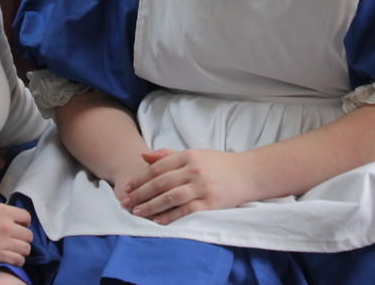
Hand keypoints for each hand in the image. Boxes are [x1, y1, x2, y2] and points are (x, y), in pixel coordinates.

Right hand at [0, 201, 32, 264]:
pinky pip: (17, 260)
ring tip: (13, 253)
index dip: (23, 225)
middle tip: (14, 243)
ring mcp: (1, 239)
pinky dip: (17, 261)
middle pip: (28, 235)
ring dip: (21, 251)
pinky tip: (10, 260)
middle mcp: (6, 224)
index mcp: (2, 210)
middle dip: (23, 240)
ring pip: (26, 249)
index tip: (17, 229)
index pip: (27, 218)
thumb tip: (3, 220)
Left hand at [118, 148, 254, 224]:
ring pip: (170, 197)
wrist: (248, 173)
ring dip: (151, 205)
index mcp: (188, 156)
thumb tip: (144, 156)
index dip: (140, 178)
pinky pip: (185, 210)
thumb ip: (169, 155)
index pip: (158, 167)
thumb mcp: (195, 154)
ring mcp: (202, 186)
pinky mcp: (210, 202)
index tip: (127, 187)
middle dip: (140, 193)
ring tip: (137, 212)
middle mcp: (193, 170)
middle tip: (125, 202)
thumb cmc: (219, 164)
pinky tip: (157, 220)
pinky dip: (170, 215)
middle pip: (160, 182)